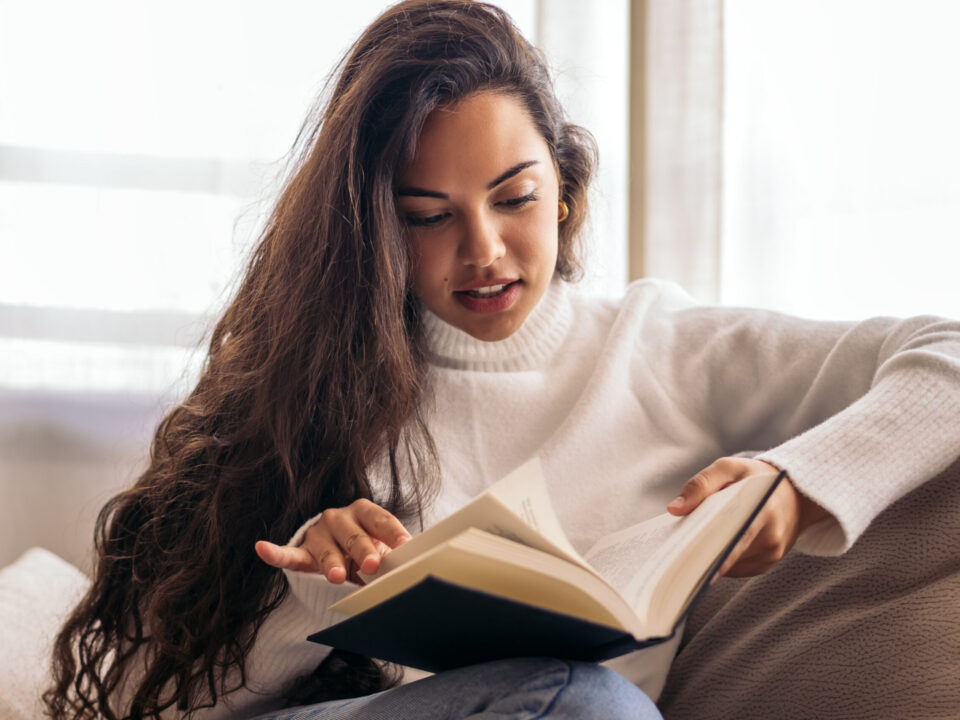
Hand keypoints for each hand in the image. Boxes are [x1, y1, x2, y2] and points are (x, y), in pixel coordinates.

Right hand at [255, 499, 410, 583]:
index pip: (381, 521)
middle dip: (363, 551)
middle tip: (372, 566)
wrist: (336, 549)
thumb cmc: (364, 548)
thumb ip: (391, 554)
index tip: (405, 547)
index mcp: (365, 512)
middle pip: (354, 535)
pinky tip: (263, 548)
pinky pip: (288, 554)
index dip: (393, 534)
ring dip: (332, 563)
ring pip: (326, 549)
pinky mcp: (302, 551)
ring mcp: (319, 534)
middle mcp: (340, 518)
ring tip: (336, 577)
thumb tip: (412, 569)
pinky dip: (275, 553)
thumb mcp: (379, 547)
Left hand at [667, 457, 829, 578]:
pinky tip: (707, 551)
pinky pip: (736, 569)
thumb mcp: (729, 468)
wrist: (795, 491)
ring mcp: (771, 555)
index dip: (711, 554)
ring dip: (709, 559)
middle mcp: (772, 539)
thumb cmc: (756, 477)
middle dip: (702, 559)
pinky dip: (720, 562)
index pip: (734, 540)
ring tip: (688, 550)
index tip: (686, 562)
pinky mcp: (767, 563)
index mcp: (763, 512)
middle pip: (728, 557)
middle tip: (675, 560)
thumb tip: (674, 509)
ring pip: (730, 566)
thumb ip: (701, 484)